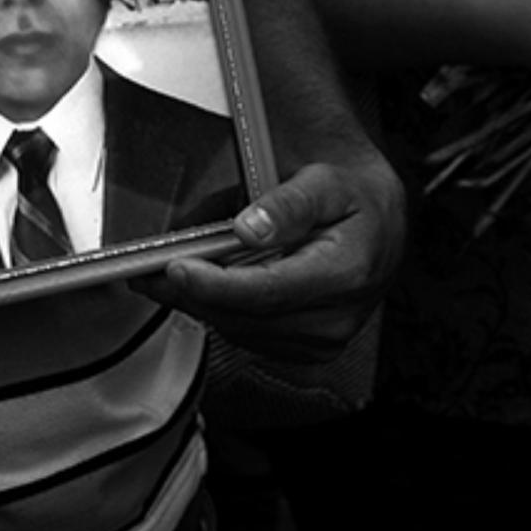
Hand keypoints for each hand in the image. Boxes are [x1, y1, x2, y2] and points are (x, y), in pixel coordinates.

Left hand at [138, 152, 404, 363]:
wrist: (383, 225)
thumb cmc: (354, 200)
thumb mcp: (324, 183)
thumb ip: (288, 205)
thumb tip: (250, 227)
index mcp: (346, 272)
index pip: (267, 291)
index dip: (215, 284)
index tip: (177, 267)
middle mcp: (337, 316)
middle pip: (246, 316)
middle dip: (192, 294)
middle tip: (148, 273)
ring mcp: (324, 338)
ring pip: (242, 330)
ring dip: (201, 305)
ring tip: (170, 275)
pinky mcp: (310, 347)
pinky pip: (251, 335)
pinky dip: (222, 312)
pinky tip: (207, 287)